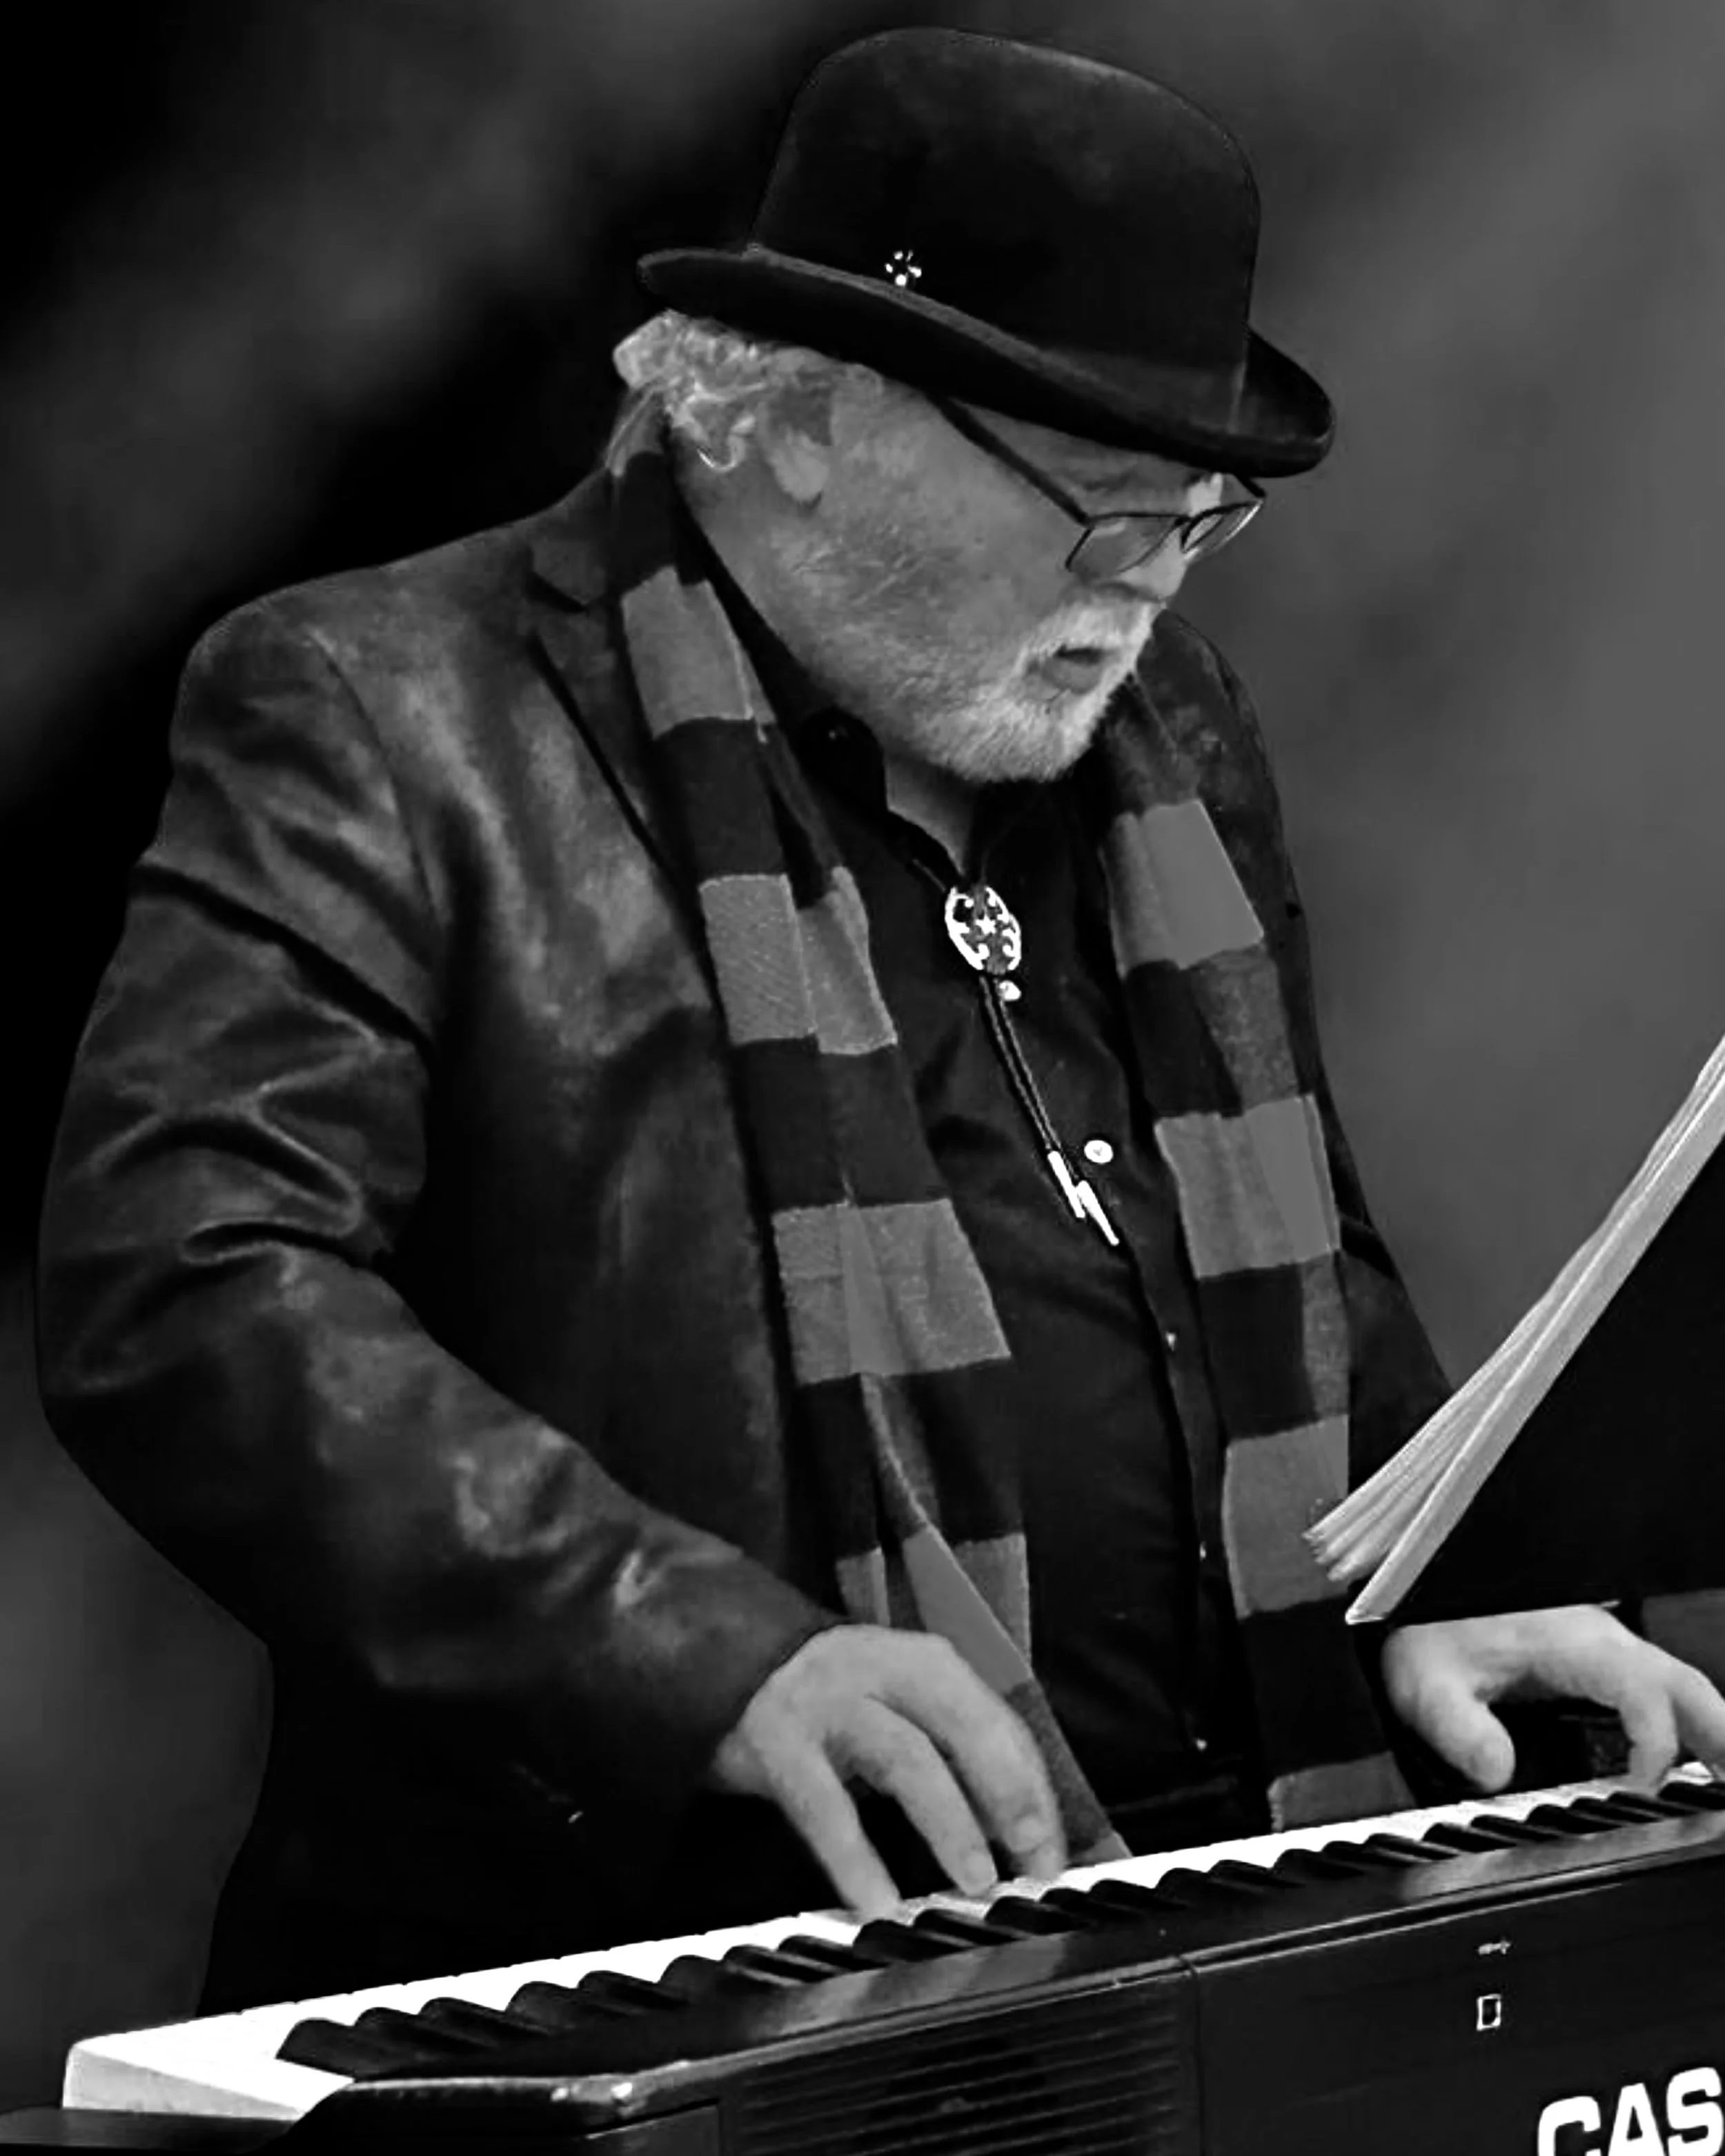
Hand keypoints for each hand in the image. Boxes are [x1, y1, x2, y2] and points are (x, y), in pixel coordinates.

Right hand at [709, 1625, 1065, 1916]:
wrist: (727, 1662)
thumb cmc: (834, 1699)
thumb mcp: (901, 1705)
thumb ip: (955, 1750)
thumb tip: (1023, 1828)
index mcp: (928, 1663)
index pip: (1000, 1724)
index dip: (1035, 1790)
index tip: (1054, 1854)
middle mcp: (885, 1671)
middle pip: (966, 1729)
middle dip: (1009, 1797)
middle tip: (1034, 1862)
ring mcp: (830, 1704)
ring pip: (907, 1758)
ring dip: (949, 1823)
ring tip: (976, 1882)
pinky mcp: (779, 1743)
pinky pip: (826, 1807)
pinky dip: (857, 1860)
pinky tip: (878, 1905)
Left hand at [1381, 1604, 1724, 1792]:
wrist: (1410, 1598)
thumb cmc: (1424, 1631)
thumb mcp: (1427, 1682)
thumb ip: (1458, 1728)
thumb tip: (1496, 1772)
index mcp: (1569, 1641)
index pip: (1643, 1688)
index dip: (1657, 1741)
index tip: (1645, 1789)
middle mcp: (1597, 1641)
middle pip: (1685, 1685)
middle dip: (1720, 1734)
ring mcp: (1602, 1651)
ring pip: (1679, 1686)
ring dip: (1711, 1731)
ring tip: (1724, 1784)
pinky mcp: (1594, 1664)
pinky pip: (1657, 1691)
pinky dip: (1686, 1725)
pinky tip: (1691, 1762)